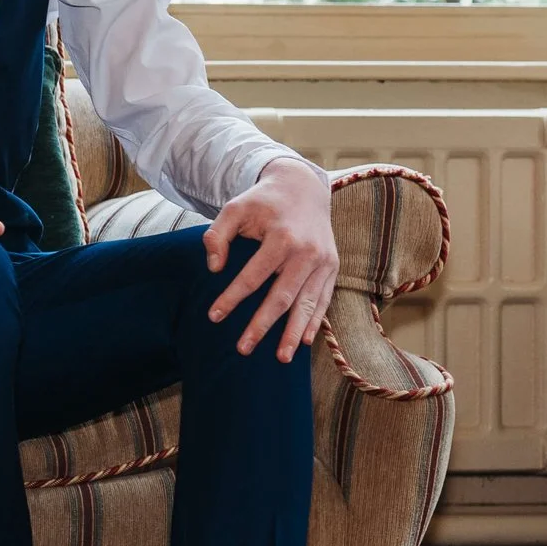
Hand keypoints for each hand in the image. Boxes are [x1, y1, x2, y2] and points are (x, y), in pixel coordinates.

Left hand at [202, 156, 337, 361]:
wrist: (302, 188)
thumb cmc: (262, 201)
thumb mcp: (234, 208)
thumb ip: (218, 235)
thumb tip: (213, 268)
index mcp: (283, 238)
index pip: (253, 276)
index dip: (232, 298)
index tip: (213, 316)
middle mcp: (308, 253)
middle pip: (282, 297)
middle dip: (262, 325)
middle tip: (243, 349)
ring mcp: (324, 262)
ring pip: (308, 304)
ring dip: (294, 333)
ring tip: (281, 357)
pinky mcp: (333, 267)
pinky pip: (324, 299)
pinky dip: (315, 321)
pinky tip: (305, 341)